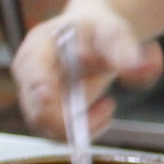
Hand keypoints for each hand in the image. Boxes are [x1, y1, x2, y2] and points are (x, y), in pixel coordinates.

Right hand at [11, 3, 162, 139]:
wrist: (95, 36)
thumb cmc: (100, 30)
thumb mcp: (115, 32)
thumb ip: (124, 49)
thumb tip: (134, 68)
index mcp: (38, 48)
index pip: (33, 76)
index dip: (44, 94)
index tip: (67, 105)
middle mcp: (28, 74)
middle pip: (38, 113)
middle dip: (75, 120)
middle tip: (109, 105)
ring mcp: (34, 94)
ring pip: (50, 129)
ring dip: (85, 126)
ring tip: (109, 105)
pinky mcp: (46, 109)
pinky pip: (61, 133)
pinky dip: (87, 129)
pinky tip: (104, 110)